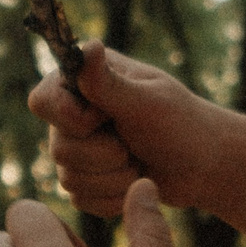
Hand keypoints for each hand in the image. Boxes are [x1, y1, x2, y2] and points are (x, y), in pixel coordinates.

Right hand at [29, 43, 225, 216]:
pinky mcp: (85, 181)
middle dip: (105, 154)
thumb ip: (109, 83)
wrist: (203, 165)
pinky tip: (136, 182)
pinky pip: (81, 201)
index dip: (71, 118)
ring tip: (139, 162)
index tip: (105, 119)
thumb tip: (87, 45)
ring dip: (115, 178)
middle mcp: (73, 114)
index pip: (42, 101)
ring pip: (69, 178)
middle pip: (58, 147)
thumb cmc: (180, 124)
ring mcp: (77, 149)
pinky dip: (114, 197)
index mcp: (82, 82)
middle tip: (134, 144)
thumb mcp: (147, 102)